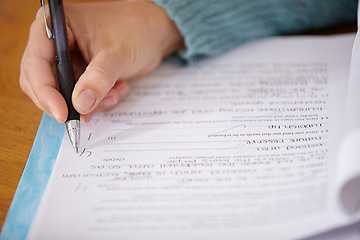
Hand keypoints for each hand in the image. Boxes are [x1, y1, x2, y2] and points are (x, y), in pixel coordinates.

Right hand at [20, 0, 182, 121]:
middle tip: (87, 114)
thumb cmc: (136, 30)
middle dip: (67, 102)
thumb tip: (79, 105)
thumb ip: (98, 80)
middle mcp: (55, 43)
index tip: (62, 114)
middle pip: (43, 83)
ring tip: (115, 92)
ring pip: (63, 95)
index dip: (45, 92)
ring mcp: (67, 60)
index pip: (36, 63)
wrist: (155, 34)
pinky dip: (99, 100)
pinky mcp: (80, 74)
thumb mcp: (117, 55)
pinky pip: (80, 98)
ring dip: (90, 103)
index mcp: (55, 25)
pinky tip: (118, 89)